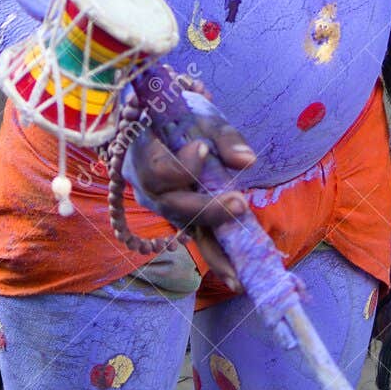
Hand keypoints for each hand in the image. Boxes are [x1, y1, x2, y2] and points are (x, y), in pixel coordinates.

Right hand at [126, 105, 255, 289]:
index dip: (180, 165)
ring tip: (238, 274)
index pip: (157, 169)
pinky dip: (215, 254)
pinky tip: (235, 275)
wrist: (164, 123)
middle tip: (239, 204)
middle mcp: (148, 188)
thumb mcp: (201, 115)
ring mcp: (163, 206)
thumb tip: (247, 160)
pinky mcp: (180, 216)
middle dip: (206, 209)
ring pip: (186, 227)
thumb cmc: (180, 115)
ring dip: (212, 250)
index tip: (204, 149)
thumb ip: (224, 136)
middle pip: (173, 205)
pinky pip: (196, 235)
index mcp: (143, 154)